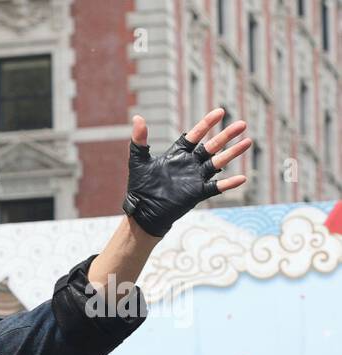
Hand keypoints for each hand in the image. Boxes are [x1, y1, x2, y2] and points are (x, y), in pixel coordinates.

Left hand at [121, 108, 250, 236]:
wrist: (142, 212)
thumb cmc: (139, 187)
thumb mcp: (138, 161)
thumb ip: (139, 140)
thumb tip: (137, 117)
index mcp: (177, 154)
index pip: (195, 135)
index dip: (207, 124)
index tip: (220, 112)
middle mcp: (190, 163)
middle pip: (212, 146)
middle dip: (226, 135)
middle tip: (242, 124)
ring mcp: (195, 178)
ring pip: (218, 163)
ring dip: (232, 153)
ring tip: (247, 142)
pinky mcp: (197, 193)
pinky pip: (216, 187)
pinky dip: (228, 184)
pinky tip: (242, 178)